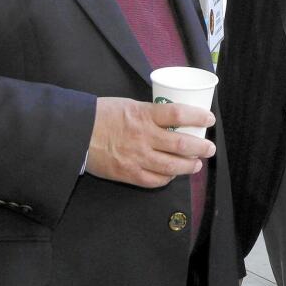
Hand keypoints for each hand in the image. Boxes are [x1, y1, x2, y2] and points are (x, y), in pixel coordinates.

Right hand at [85, 97, 215, 187]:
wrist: (76, 134)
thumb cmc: (102, 115)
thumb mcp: (129, 105)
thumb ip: (150, 113)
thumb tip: (173, 119)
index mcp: (144, 114)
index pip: (179, 113)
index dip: (198, 116)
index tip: (209, 119)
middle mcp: (144, 137)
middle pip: (181, 144)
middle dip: (200, 147)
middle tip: (209, 148)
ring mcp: (137, 158)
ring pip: (172, 166)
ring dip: (189, 166)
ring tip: (196, 164)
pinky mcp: (128, 174)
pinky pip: (155, 180)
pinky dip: (167, 178)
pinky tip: (172, 174)